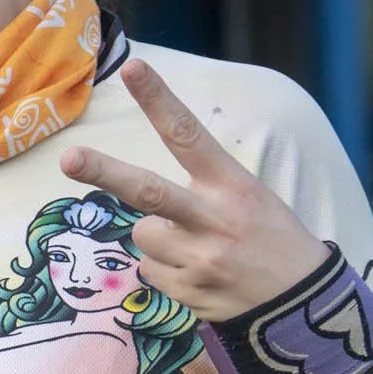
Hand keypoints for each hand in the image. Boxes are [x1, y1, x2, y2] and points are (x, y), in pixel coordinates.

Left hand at [58, 59, 327, 322]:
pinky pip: (150, 271)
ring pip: (143, 235)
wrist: (303, 305)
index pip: (188, 134)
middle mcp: (213, 218)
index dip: (158, 100)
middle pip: (147, 190)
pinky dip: (167, 271)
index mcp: (232, 185)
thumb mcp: (251, 198)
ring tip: (200, 249)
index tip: (131, 69)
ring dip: (159, 240)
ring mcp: (198, 258)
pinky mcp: (187, 290)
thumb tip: (138, 197)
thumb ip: (201, 189)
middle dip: (104, 173)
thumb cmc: (271, 240)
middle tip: (69, 159)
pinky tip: (202, 275)